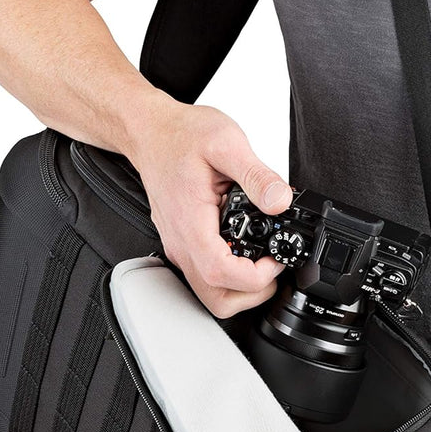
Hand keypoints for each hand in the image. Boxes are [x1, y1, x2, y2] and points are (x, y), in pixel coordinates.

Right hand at [124, 99, 292, 317]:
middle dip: (252, 293)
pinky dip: (232, 277)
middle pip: (216, 299)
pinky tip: (246, 251)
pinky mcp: (184, 247)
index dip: (255, 276)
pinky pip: (207, 278)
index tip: (274, 259)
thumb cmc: (181, 136)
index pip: (220, 273)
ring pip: (211, 294)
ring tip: (262, 261)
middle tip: (271, 266)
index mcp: (190, 223)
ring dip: (242, 289)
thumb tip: (281, 201)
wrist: (149, 132)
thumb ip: (257, 175)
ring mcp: (180, 248)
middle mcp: (181, 243)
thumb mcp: (227, 142)